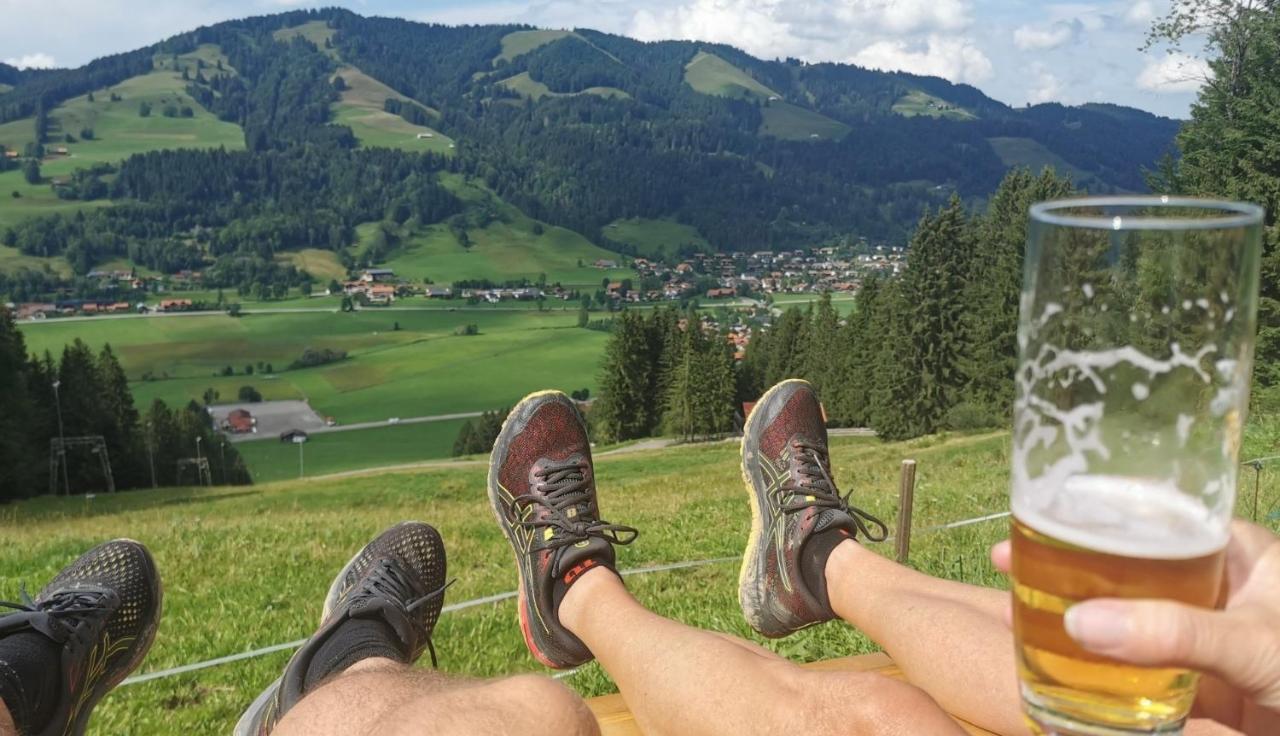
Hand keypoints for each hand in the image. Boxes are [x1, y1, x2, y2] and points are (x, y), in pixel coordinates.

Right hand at [992, 521, 1279, 731]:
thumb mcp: (1253, 642)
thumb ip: (1172, 631)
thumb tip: (1078, 625)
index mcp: (1236, 553)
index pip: (1154, 514)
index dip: (1093, 511)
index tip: (1038, 512)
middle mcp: (1213, 591)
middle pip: (1126, 567)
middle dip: (1066, 566)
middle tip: (1005, 564)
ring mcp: (1203, 643)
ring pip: (1124, 622)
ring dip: (1071, 621)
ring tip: (1012, 614)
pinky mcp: (1198, 694)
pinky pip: (1134, 677)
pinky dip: (1095, 678)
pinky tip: (1052, 673)